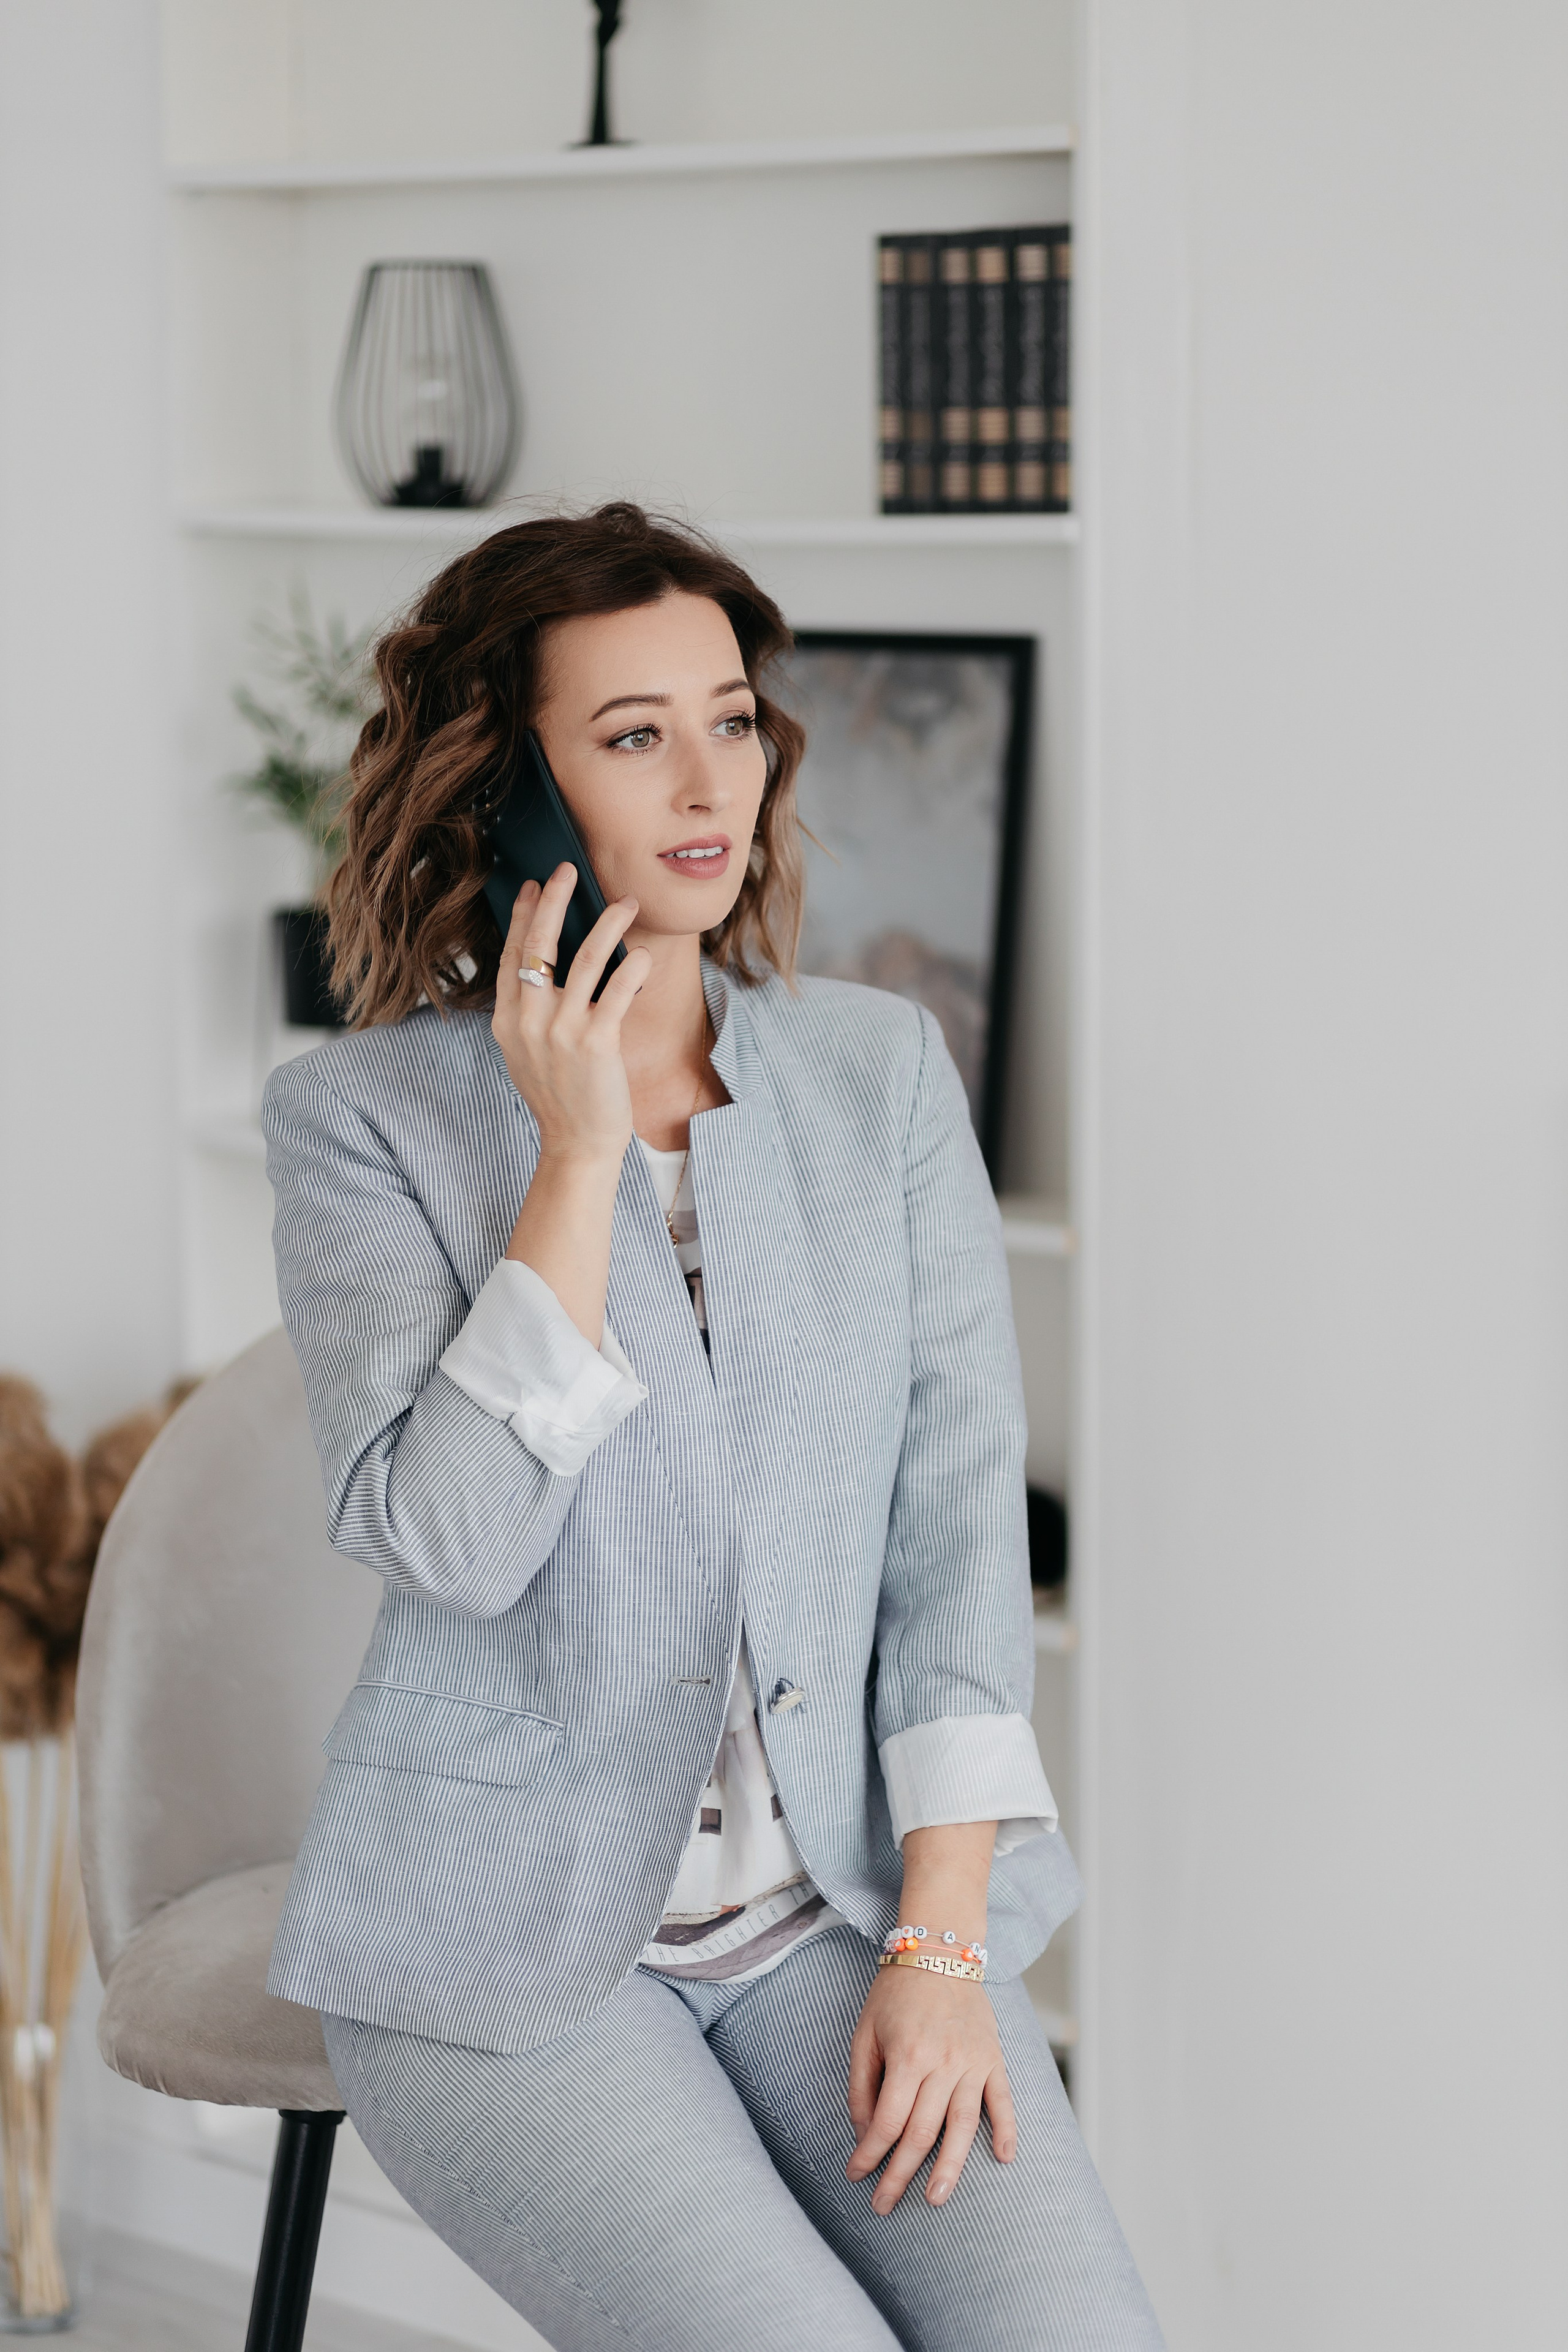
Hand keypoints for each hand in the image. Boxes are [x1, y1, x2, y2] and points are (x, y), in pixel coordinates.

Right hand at [492, 865, 650, 1168]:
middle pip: (538, 945)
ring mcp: (561, 1031)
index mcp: (508, 1020)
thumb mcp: (527, 1051)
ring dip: (607, 924)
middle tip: (568, 870)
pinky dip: (632, 966)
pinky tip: (642, 954)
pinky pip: (618, 989)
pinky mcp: (596, 1042)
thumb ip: (529, 1011)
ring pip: (584, 959)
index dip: (521, 916)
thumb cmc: (559, 1095)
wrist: (577, 1142)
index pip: (511, 954)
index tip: (533, 886)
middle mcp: (529, 1020)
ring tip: (626, 904)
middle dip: (554, 901)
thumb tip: (545, 965)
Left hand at [846, 1966, 1016, 2214]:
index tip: (856, 2176)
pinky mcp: (993, 2058)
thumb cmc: (895, 1994)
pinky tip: (1004, 2159)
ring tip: (936, 2200)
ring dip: (949, 2168)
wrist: (939, 1952)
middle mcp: (943, 2064)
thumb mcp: (865, 2033)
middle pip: (922, 2133)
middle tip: (884, 2205)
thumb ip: (862, 2085)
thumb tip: (863, 2132)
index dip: (870, 2154)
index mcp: (908, 2056)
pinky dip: (1006, 2130)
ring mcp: (973, 2062)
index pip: (888, 2121)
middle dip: (900, 2174)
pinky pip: (1003, 2100)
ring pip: (963, 2127)